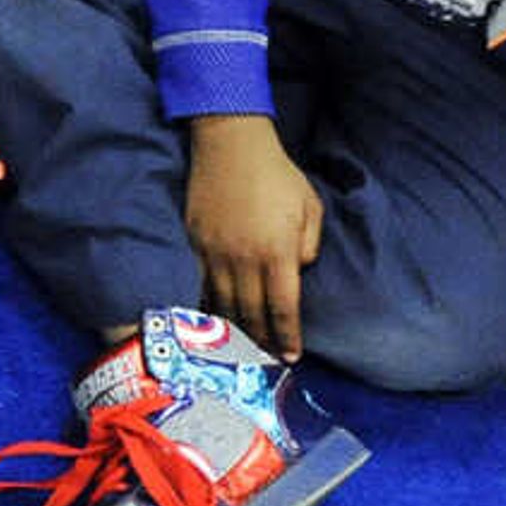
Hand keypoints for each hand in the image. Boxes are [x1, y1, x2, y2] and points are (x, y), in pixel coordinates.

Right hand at [182, 115, 323, 359]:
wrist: (231, 145)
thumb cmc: (277, 173)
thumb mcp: (310, 206)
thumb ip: (309, 245)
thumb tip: (297, 271)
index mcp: (277, 251)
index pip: (283, 307)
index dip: (287, 336)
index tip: (290, 355)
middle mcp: (245, 258)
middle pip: (252, 313)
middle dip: (261, 340)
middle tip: (265, 360)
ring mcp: (215, 252)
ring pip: (223, 304)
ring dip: (234, 329)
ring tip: (241, 347)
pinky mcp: (195, 242)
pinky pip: (201, 284)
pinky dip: (208, 306)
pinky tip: (213, 319)